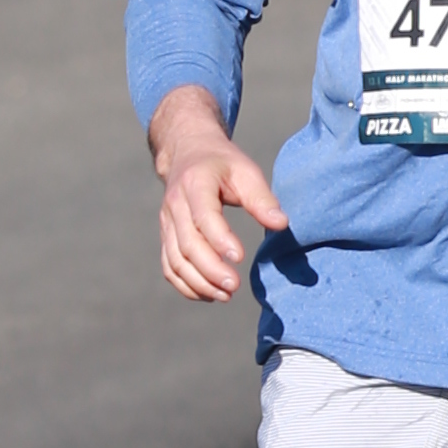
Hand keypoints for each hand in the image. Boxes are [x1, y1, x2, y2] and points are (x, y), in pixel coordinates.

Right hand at [152, 94, 286, 302]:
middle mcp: (175, 204)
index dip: (220, 239)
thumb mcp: (245, 171)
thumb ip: (262, 199)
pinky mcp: (166, 235)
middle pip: (187, 244)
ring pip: (175, 260)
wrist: (187, 151)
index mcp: (196, 183)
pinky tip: (209, 294)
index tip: (239, 257)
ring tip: (225, 296)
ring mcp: (167, 222)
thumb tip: (281, 224)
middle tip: (235, 286)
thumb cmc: (222, 163)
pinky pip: (169, 266)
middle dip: (210, 270)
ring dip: (198, 283)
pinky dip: (185, 285)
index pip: (204, 216)